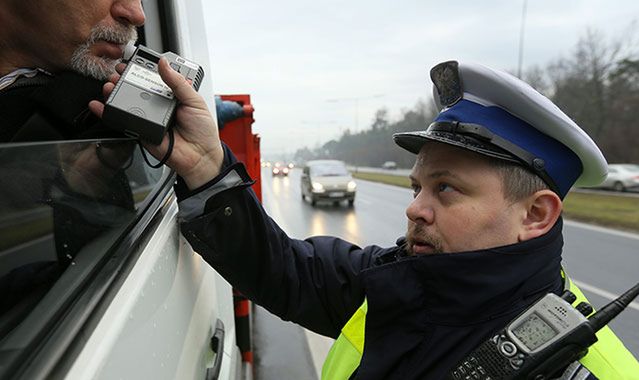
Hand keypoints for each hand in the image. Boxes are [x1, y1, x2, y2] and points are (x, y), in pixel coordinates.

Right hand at [89, 59, 223, 189]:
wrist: (200, 157)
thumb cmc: (202, 131)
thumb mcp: (195, 101)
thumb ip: (178, 83)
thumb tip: (165, 64)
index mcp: (171, 96)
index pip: (153, 79)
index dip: (141, 70)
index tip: (131, 62)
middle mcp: (158, 106)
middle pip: (136, 89)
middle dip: (123, 79)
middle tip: (117, 72)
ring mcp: (148, 118)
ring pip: (127, 103)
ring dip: (114, 92)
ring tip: (110, 85)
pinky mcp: (140, 131)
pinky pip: (123, 121)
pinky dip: (108, 113)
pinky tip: (99, 105)